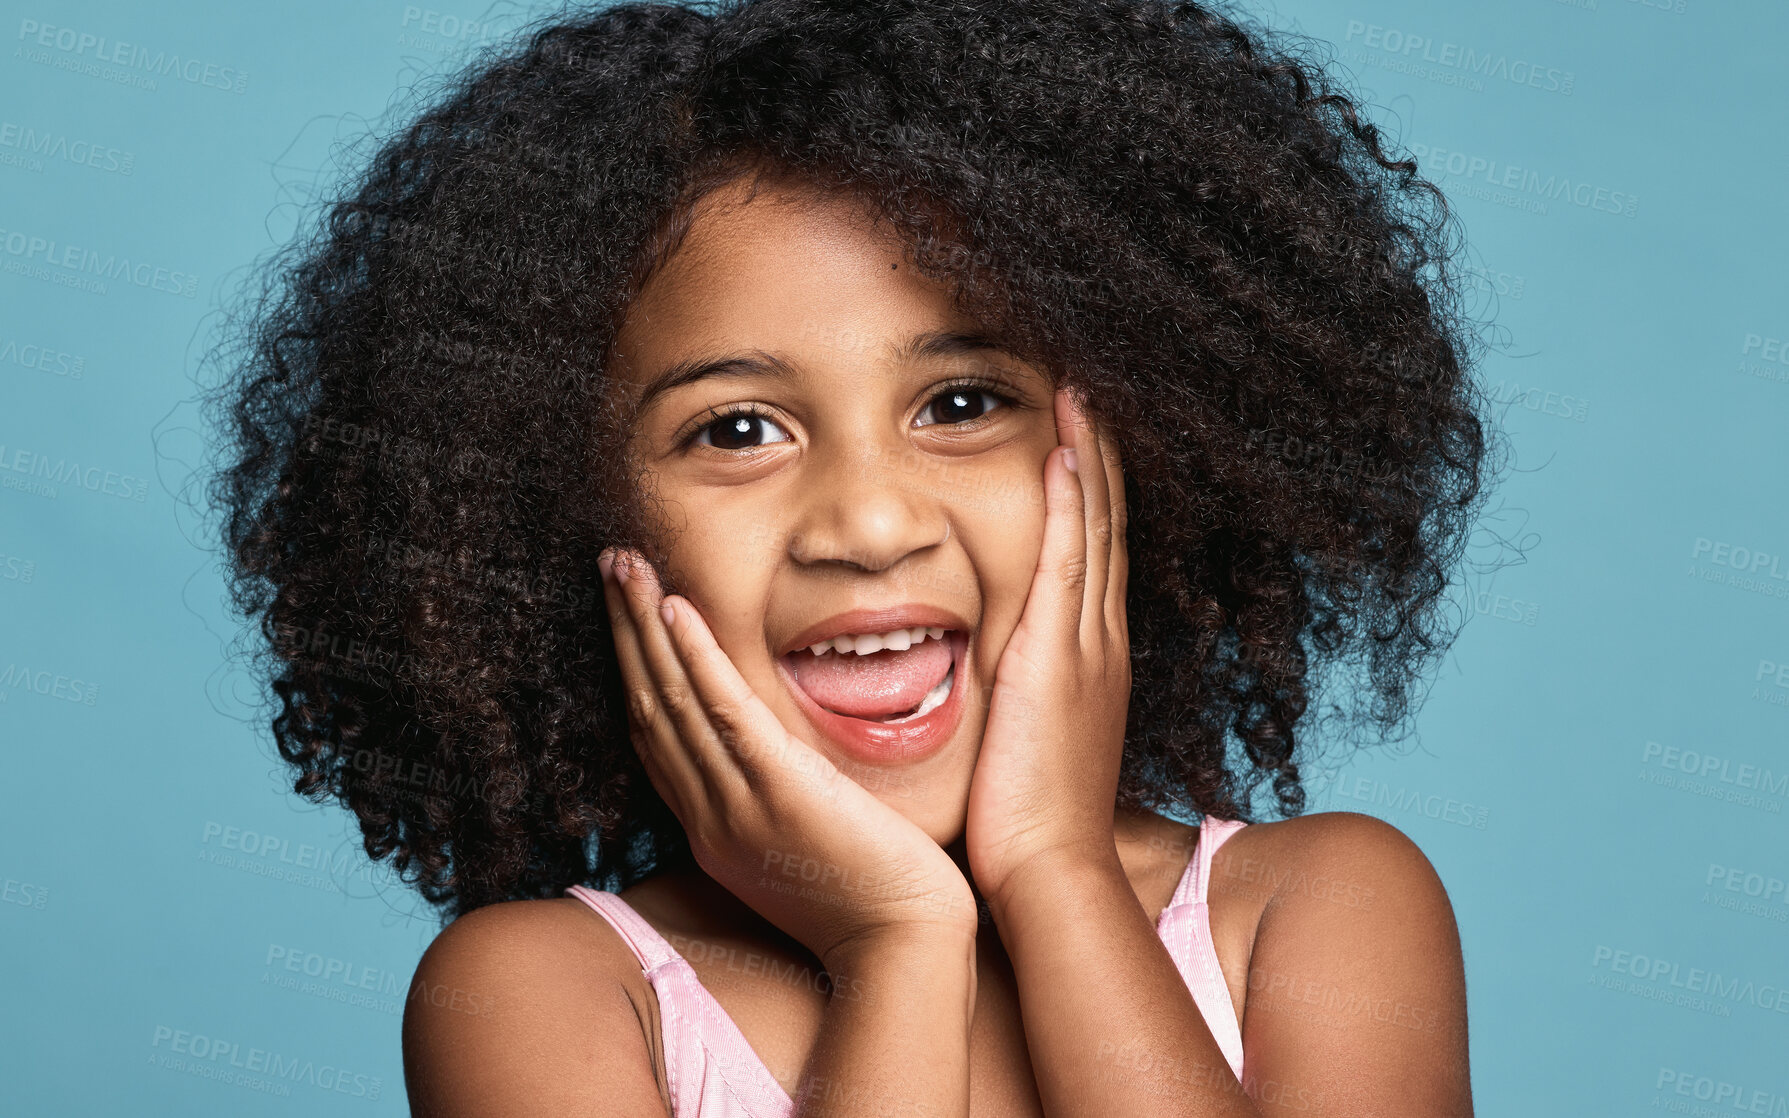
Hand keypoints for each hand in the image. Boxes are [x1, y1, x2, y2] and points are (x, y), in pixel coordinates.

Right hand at [600, 549, 978, 966]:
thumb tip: (775, 755)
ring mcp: (737, 805)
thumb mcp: (801, 846)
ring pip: (672, 700)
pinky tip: (673, 609)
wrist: (905, 947)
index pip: (654, 738)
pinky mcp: (780, 791)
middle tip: (609, 563)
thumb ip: (777, 797)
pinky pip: (723, 713)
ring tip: (626, 563)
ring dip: (643, 626)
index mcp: (713, 829)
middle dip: (623, 632)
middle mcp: (709, 816)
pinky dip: (693, 657)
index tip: (624, 614)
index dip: (633, 670)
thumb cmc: (872, 900)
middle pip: (647, 707)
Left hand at [963, 386, 1131, 913]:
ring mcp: (1086, 642)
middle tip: (1089, 385)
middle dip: (1099, 453)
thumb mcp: (1026, 740)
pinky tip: (1063, 449)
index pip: (1093, 550)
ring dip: (1089, 454)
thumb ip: (1013, 696)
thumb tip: (987, 673)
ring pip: (1095, 525)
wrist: (1051, 871)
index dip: (1091, 489)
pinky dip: (1073, 500)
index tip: (1079, 435)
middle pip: (1105, 522)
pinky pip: (1071, 558)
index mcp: (1089, 656)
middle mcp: (1099, 638)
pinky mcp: (1059, 654)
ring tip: (1079, 389)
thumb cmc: (1029, 820)